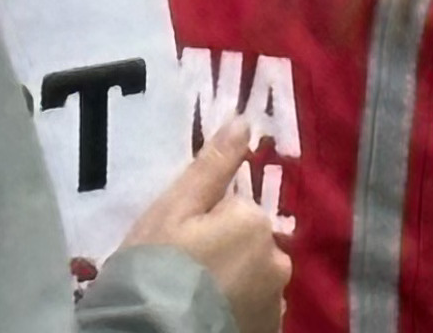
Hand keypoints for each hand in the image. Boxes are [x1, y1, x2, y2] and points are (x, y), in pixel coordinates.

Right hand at [122, 119, 289, 332]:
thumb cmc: (155, 270)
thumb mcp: (173, 211)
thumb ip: (212, 167)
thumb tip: (244, 121)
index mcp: (255, 222)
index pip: (232, 210)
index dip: (200, 227)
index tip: (176, 247)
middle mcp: (277, 259)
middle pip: (247, 244)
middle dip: (221, 254)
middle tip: (182, 276)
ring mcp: (276, 302)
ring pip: (251, 279)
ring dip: (230, 285)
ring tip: (191, 301)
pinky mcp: (269, 331)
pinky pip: (253, 310)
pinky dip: (236, 311)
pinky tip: (206, 318)